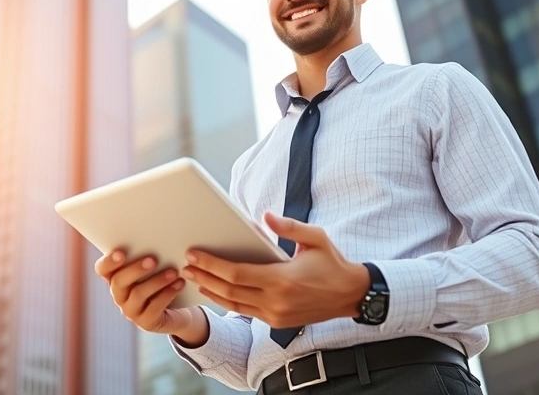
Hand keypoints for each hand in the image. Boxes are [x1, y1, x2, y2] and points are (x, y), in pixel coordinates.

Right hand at [94, 250, 207, 342]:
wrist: (177, 310)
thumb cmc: (161, 280)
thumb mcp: (153, 268)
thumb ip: (147, 255)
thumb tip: (157, 236)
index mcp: (115, 278)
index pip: (102, 269)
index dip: (109, 262)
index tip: (121, 252)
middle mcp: (119, 295)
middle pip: (119, 282)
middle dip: (135, 270)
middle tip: (152, 260)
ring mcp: (131, 311)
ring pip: (138, 294)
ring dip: (157, 281)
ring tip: (173, 271)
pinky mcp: (146, 322)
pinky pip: (154, 308)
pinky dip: (168, 294)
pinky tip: (179, 283)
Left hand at [182, 212, 369, 328]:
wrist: (352, 295)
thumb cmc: (333, 263)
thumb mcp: (316, 238)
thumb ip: (289, 227)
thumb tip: (265, 216)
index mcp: (282, 279)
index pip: (236, 272)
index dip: (211, 264)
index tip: (194, 254)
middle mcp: (275, 300)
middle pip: (228, 290)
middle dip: (204, 276)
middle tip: (186, 265)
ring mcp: (275, 314)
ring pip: (233, 304)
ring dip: (211, 291)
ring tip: (194, 278)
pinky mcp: (277, 322)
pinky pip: (245, 311)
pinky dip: (226, 302)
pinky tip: (215, 292)